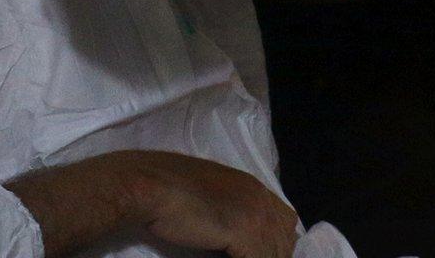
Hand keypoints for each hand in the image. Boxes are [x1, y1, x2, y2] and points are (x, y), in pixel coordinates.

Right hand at [125, 150, 300, 257]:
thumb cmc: (167, 188)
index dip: (274, 242)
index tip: (256, 253)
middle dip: (270, 254)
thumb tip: (230, 232)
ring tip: (233, 257)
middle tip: (246, 256)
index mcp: (251, 185)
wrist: (150, 185)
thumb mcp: (207, 194)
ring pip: (273, 253)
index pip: (284, 220)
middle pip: (283, 239)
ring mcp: (254, 212)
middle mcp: (259, 196)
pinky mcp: (244, 230)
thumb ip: (226, 209)